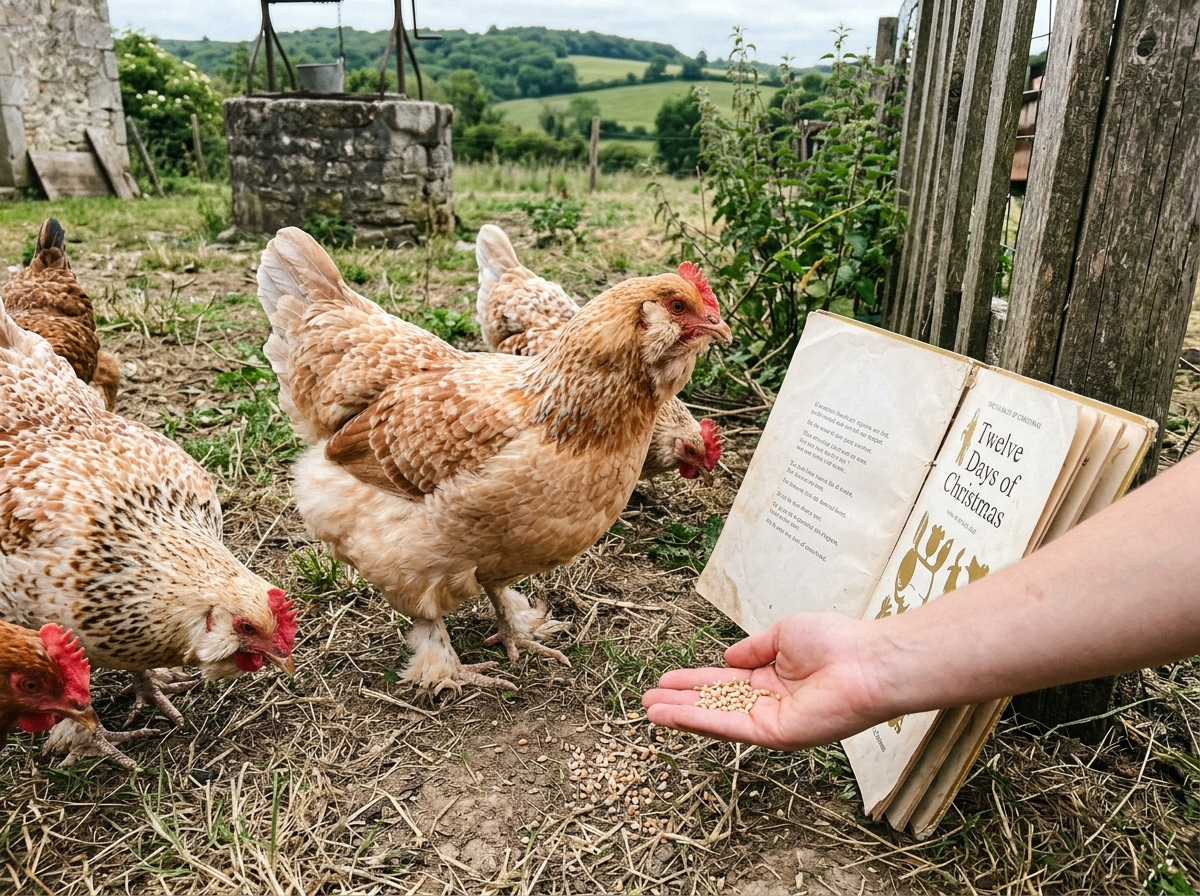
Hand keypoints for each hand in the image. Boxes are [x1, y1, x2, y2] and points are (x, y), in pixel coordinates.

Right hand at [641, 613, 888, 750]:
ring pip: (715, 718)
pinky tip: (673, 713)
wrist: (866, 662)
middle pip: (714, 703)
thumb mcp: (784, 634)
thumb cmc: (836, 642)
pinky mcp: (774, 734)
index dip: (693, 681)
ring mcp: (770, 720)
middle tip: (647, 700)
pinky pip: (728, 726)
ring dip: (681, 715)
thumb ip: (753, 648)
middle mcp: (768, 702)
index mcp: (772, 678)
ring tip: (648, 711)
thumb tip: (727, 656)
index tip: (666, 680)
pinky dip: (698, 720)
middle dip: (680, 701)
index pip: (723, 681)